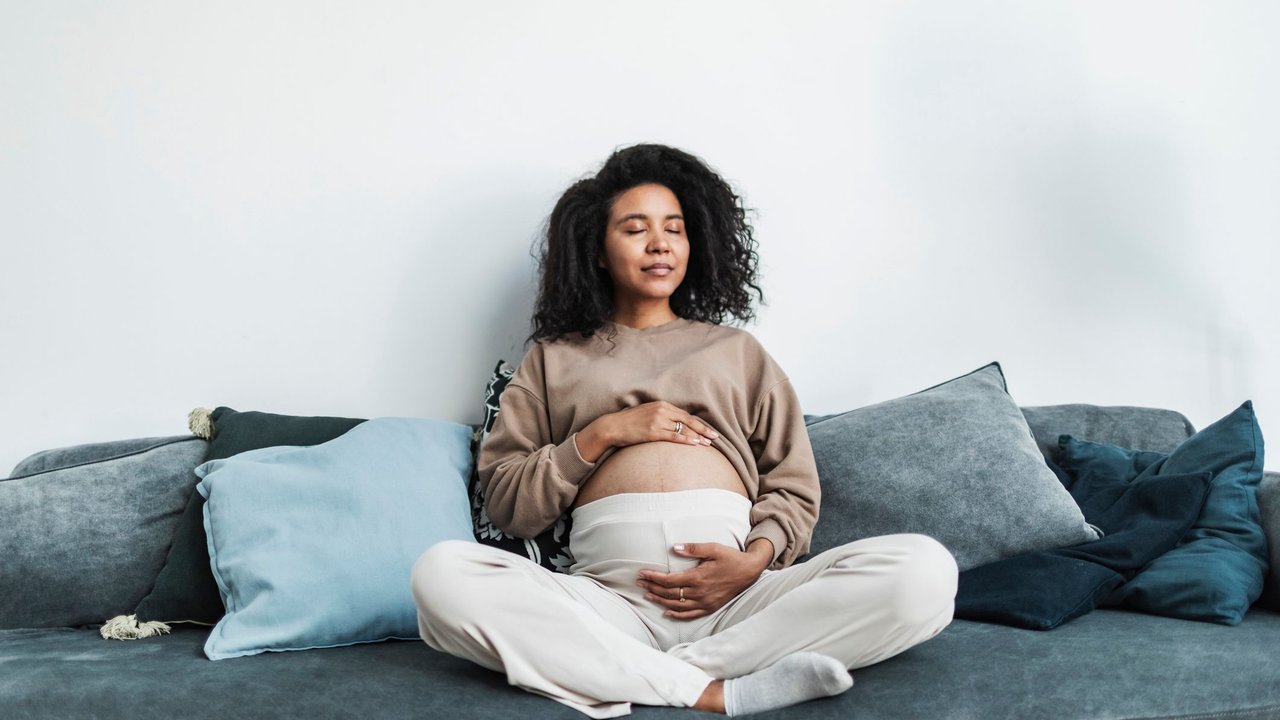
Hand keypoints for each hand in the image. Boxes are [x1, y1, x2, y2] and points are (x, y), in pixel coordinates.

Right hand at [576, 401, 718, 461]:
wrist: (613, 426)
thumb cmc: (630, 422)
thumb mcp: (647, 413)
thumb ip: (662, 416)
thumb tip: (675, 425)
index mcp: (662, 405)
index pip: (684, 415)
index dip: (698, 423)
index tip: (708, 430)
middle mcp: (661, 411)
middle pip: (688, 421)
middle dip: (703, 430)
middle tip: (715, 437)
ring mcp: (657, 421)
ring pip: (683, 429)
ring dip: (697, 437)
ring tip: (708, 444)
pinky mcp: (653, 432)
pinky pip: (674, 436)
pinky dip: (686, 440)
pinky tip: (695, 444)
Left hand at [636, 539, 773, 619]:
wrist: (749, 571)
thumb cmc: (730, 557)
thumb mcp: (713, 548)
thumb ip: (693, 549)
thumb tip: (674, 548)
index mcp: (697, 578)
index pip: (669, 580)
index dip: (653, 577)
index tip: (642, 574)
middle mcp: (699, 593)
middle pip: (670, 593)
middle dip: (653, 587)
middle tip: (639, 583)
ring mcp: (705, 602)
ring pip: (677, 605)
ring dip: (660, 601)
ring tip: (648, 595)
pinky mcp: (710, 607)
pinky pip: (690, 614)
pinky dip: (677, 615)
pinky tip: (667, 612)